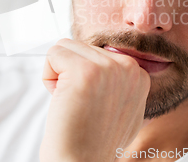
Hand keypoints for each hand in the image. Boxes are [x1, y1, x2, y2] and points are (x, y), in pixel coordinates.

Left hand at [39, 38, 150, 161]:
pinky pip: (54, 53)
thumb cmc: (92, 141)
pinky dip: (48, 76)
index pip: (97, 52)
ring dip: (59, 74)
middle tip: (80, 106)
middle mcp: (128, 68)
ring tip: (72, 102)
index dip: (86, 78)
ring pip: (66, 47)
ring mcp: (108, 68)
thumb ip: (117, 81)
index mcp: (138, 75)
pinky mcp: (84, 71)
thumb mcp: (120, 107)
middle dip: (71, 74)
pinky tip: (61, 99)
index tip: (93, 106)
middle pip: (81, 46)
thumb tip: (104, 60)